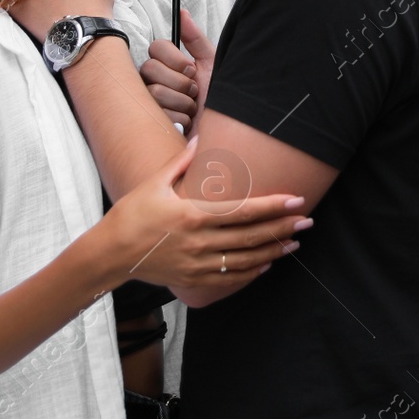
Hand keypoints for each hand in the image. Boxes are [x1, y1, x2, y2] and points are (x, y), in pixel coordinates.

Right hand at [101, 135, 309, 288]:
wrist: (110, 254)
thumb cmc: (131, 215)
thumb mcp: (154, 184)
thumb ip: (182, 162)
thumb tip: (202, 139)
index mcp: (192, 215)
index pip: (243, 210)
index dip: (273, 206)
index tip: (296, 200)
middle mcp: (199, 242)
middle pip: (251, 236)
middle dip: (283, 228)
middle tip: (308, 221)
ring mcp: (197, 264)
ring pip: (246, 259)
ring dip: (274, 251)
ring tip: (295, 243)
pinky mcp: (193, 279)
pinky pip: (230, 278)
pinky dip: (252, 271)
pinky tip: (267, 263)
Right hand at [139, 11, 214, 133]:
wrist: (224, 130)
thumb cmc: (219, 99)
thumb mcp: (211, 65)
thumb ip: (196, 39)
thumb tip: (182, 13)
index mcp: (168, 66)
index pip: (156, 47)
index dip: (174, 58)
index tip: (191, 69)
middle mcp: (155, 82)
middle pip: (150, 68)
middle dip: (180, 82)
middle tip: (194, 91)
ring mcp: (151, 103)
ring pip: (154, 91)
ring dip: (183, 102)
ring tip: (193, 109)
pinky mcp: (152, 123)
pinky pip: (158, 113)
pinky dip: (180, 119)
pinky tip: (186, 124)